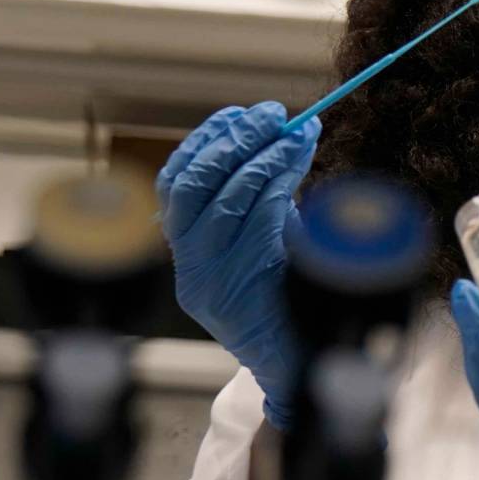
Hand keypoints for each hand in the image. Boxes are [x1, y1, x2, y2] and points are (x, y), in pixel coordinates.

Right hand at [157, 102, 319, 428]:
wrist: (302, 367)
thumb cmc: (293, 299)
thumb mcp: (274, 238)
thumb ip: (268, 194)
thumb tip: (289, 132)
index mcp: (187, 250)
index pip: (175, 182)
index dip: (205, 140)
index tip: (242, 112)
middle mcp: (185, 266)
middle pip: (190, 186)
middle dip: (232, 141)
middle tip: (274, 115)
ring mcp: (202, 284)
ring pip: (221, 202)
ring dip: (262, 158)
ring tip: (296, 134)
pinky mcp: (228, 297)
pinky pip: (249, 228)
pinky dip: (274, 188)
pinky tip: (295, 167)